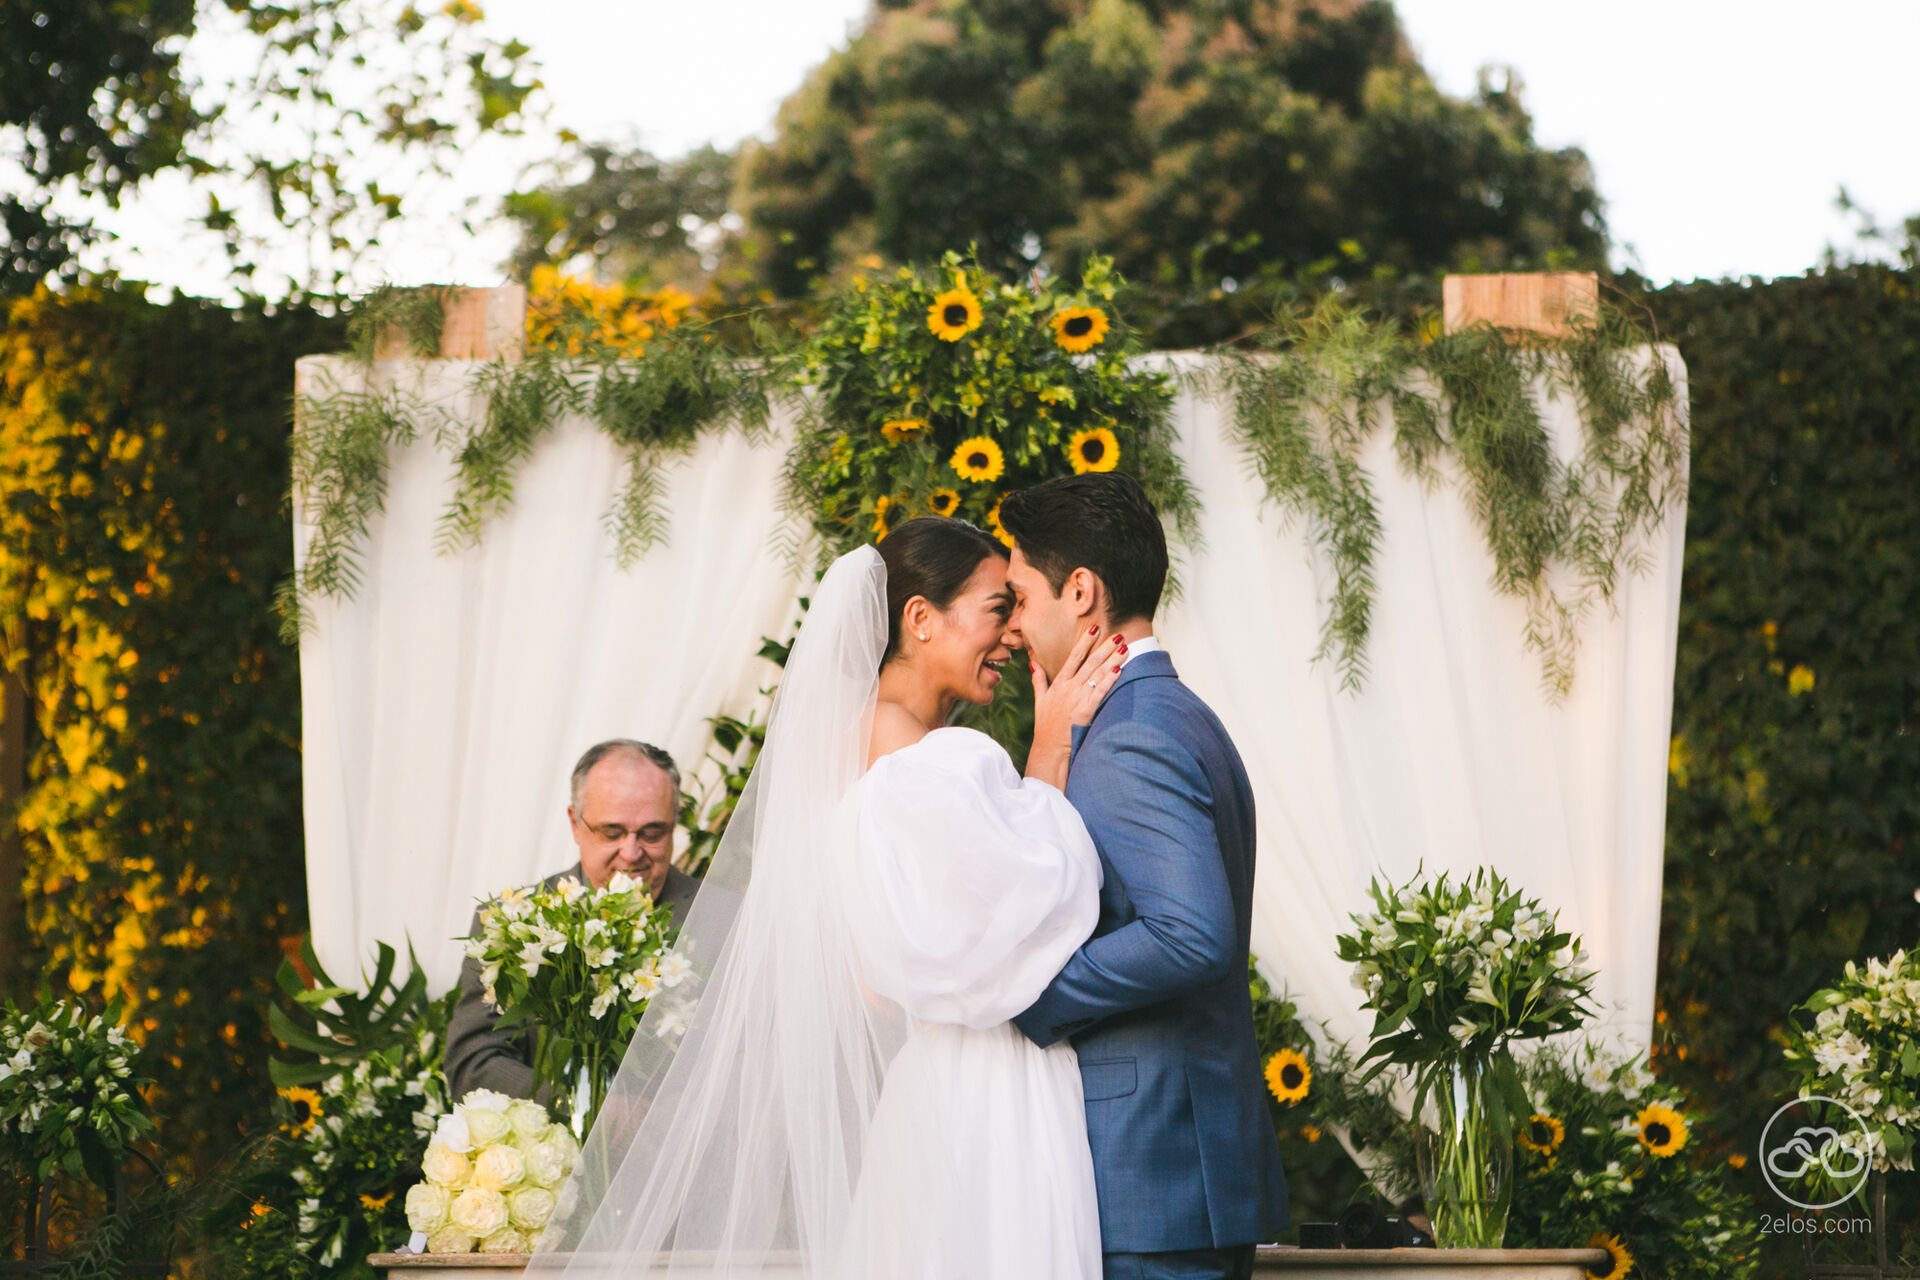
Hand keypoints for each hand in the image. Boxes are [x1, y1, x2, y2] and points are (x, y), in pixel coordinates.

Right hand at [1025, 626, 1124, 787]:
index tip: (1095, 628)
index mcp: (1059, 683)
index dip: (1085, 642)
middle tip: (1118, 635)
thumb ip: (1038, 680)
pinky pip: (1100, 692)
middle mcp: (1069, 688)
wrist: (1049, 747)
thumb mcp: (1040, 700)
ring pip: (1097, 674)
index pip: (1074, 657)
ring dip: (1112, 660)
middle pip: (1090, 663)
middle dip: (1105, 647)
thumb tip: (1033, 664)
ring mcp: (1078, 698)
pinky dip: (1109, 681)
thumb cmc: (1046, 726)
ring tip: (1124, 648)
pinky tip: (1118, 670)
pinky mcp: (1086, 710)